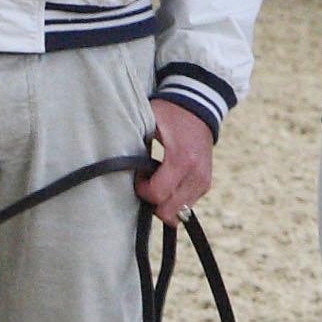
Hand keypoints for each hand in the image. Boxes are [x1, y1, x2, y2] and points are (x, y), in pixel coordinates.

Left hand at [139, 99, 214, 225]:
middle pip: (169, 211)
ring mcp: (203, 181)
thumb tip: (116, 163)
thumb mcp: (149, 122)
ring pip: (178, 213)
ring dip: (164, 203)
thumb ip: (134, 143)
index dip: (141, 190)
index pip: (157, 194)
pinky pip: (186, 206)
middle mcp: (196, 174)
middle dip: (152, 202)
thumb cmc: (169, 114)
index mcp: (182, 159)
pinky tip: (168, 183)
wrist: (199, 108)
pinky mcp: (205, 185)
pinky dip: (174, 200)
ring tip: (157, 181)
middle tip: (146, 181)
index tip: (138, 175)